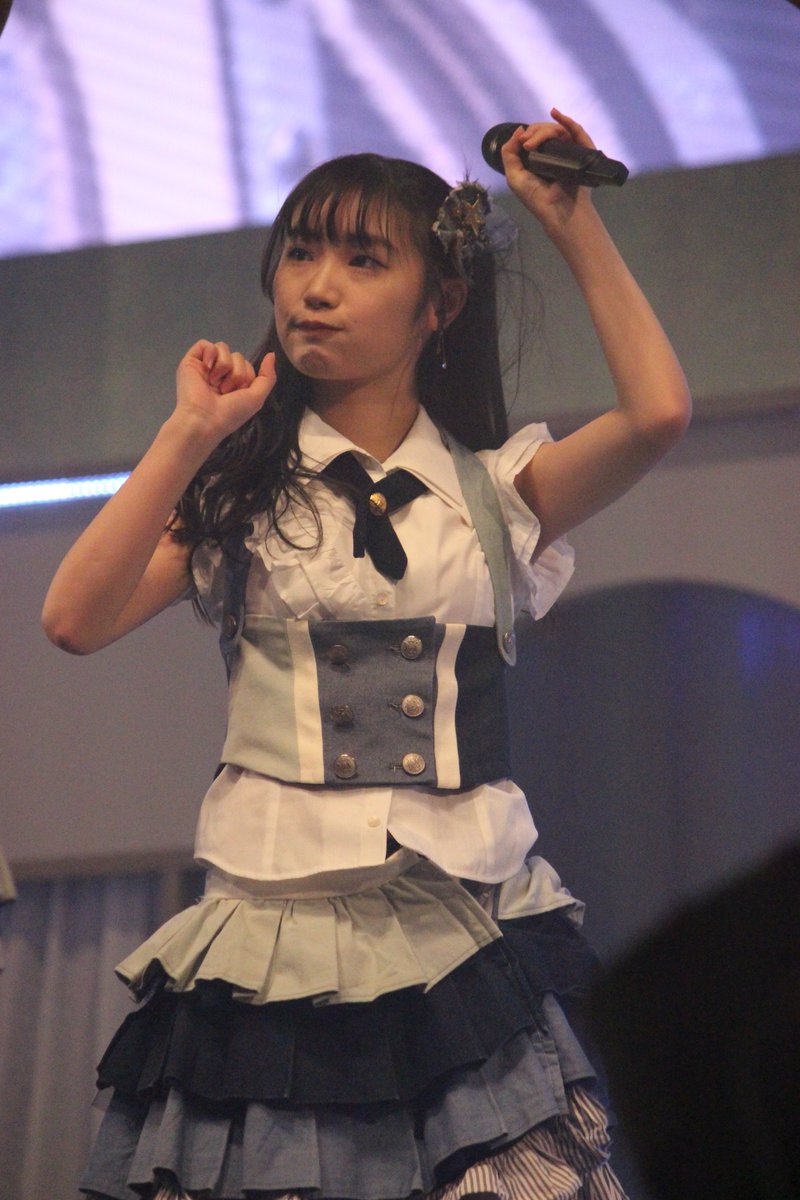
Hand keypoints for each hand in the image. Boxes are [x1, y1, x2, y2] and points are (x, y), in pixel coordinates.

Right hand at [175, 340, 276, 440]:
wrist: (204, 420)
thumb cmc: (231, 413)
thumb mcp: (257, 397)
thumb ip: (267, 376)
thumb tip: (271, 354)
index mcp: (233, 383)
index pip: (247, 365)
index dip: (246, 377)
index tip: (238, 394)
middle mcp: (219, 373)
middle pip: (237, 356)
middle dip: (236, 373)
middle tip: (225, 392)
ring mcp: (205, 367)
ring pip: (223, 348)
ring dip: (224, 367)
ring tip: (215, 385)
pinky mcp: (191, 361)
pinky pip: (205, 344)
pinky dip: (210, 354)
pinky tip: (207, 369)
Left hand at [500, 108, 595, 234]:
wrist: (558, 211)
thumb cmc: (537, 198)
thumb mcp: (514, 176)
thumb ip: (509, 153)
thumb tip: (519, 129)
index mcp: (541, 157)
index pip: (536, 135)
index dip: (529, 133)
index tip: (523, 141)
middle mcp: (557, 153)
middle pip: (547, 130)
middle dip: (535, 131)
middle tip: (528, 144)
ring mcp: (570, 152)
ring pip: (559, 129)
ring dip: (545, 130)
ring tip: (534, 142)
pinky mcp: (583, 153)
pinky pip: (577, 132)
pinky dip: (568, 121)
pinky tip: (557, 115)